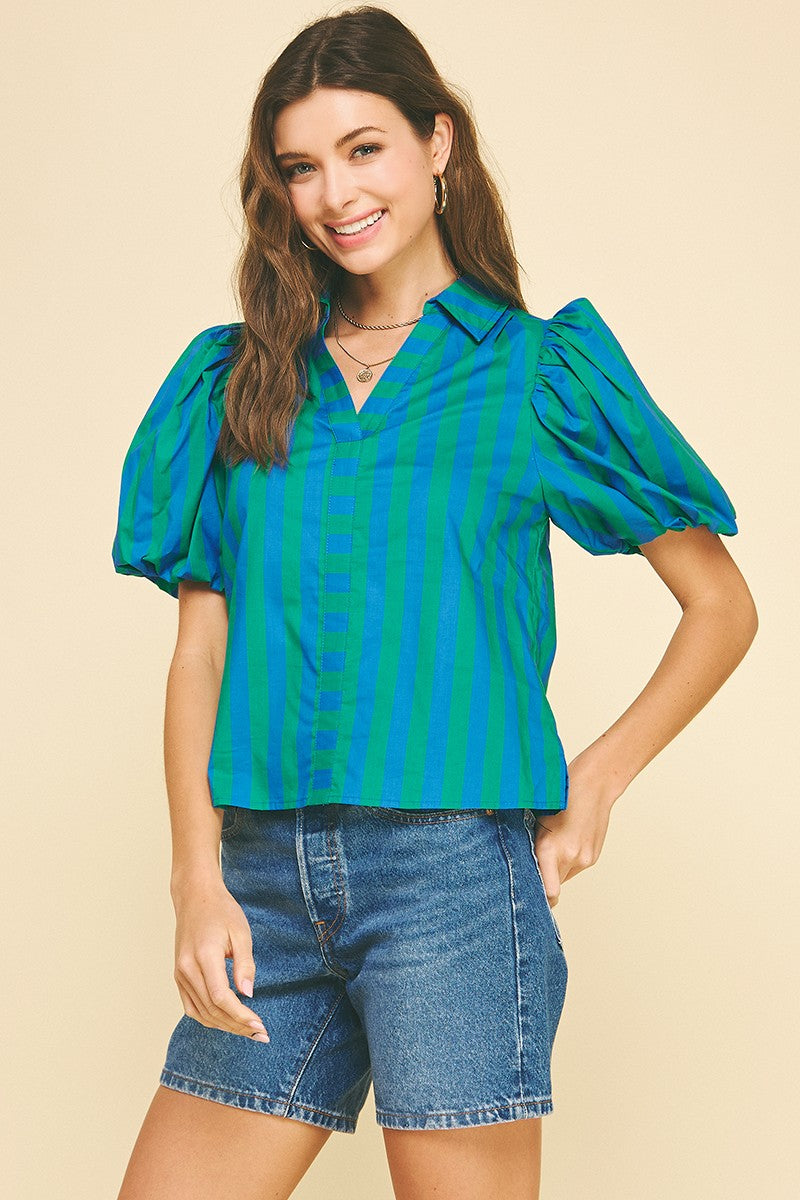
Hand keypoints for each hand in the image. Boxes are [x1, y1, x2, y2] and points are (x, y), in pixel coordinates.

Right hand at [171, 876, 269, 1042]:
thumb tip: (248, 995)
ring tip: (248, 1031)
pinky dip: (208, 1018)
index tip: (260, 1025)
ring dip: (224, 1026)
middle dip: (237, 1026)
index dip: (240, 1016)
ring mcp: (179, 974)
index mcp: (203, 956)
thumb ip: (245, 964)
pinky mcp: (178, 976)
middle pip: (211, 1010)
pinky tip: (227, 1021)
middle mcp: (187, 968)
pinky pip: (191, 1006)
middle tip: (261, 1034)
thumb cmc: (221, 911)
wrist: (195, 897)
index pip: (221, 997)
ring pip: (200, 1012)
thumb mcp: (241, 932)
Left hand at [532, 750, 617, 906]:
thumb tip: (522, 864)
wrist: (595, 786)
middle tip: (533, 866)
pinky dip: (568, 861)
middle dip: (543, 879)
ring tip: (553, 846)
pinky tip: (566, 840)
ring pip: (564, 876)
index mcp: (550, 848)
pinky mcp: (593, 856)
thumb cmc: (561, 796)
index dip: (539, 898)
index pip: (549, 892)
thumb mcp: (537, 818)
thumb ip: (532, 844)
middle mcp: (569, 857)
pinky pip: (575, 867)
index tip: (530, 896)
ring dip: (556, 870)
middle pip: (553, 885)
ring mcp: (584, 858)